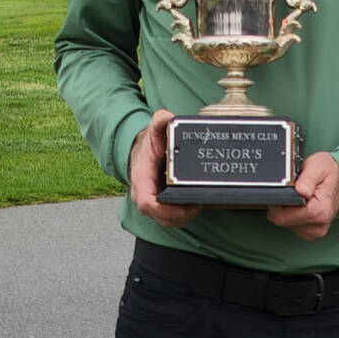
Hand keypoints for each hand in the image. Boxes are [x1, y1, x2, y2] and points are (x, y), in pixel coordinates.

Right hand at [128, 109, 200, 228]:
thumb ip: (160, 121)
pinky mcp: (160, 205)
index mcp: (141, 178)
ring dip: (183, 217)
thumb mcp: (154, 130)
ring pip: (166, 220)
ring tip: (197, 205)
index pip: (146, 202)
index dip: (162, 209)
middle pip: (159, 216)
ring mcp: (152, 201)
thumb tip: (168, 117)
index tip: (180, 205)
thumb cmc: (149, 143)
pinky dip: (183, 215)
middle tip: (196, 205)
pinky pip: (170, 218)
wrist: (143, 150)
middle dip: (179, 215)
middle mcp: (143, 194)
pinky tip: (194, 205)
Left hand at [266, 152, 338, 240]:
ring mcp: (314, 231)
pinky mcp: (309, 232)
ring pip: (284, 223)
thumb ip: (307, 179)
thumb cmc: (328, 173)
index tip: (283, 189)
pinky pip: (290, 225)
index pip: (285, 216)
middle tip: (291, 189)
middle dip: (281, 203)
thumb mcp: (319, 166)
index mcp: (320, 211)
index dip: (278, 201)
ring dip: (285, 208)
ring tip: (297, 195)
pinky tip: (298, 203)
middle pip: (282, 220)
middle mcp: (318, 225)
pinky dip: (290, 213)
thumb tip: (299, 191)